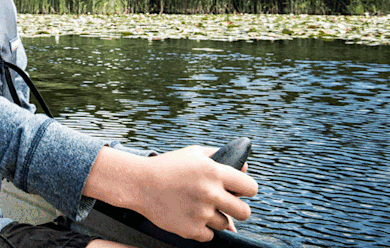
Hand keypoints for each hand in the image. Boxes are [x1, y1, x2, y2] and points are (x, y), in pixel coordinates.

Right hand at [133, 145, 257, 241]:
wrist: (138, 183)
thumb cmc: (167, 166)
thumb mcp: (193, 153)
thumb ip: (220, 156)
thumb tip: (245, 170)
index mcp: (214, 171)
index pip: (251, 188)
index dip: (246, 190)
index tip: (239, 191)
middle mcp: (210, 193)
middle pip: (244, 212)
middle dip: (237, 209)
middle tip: (225, 205)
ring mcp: (200, 213)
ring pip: (225, 225)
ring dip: (215, 218)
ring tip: (198, 207)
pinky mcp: (191, 229)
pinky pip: (209, 235)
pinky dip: (201, 228)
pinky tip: (189, 215)